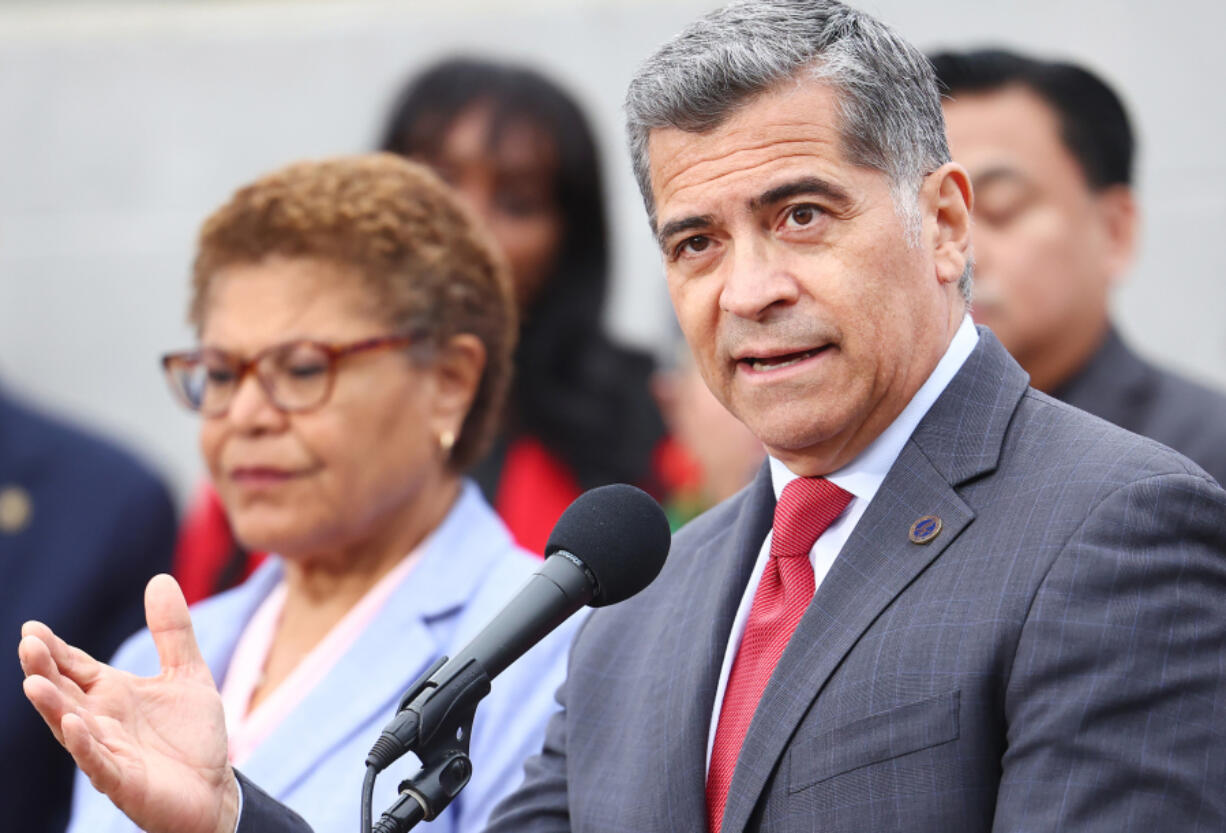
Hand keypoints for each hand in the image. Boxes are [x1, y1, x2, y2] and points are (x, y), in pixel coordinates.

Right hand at [19, 574, 239, 832]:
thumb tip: (160, 578)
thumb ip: (173, 631)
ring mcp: (108, 752)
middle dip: (44, 671)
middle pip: (65, 692)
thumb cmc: (193, 736)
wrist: (215, 790)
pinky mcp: (123, 780)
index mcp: (113, 694)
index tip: (32, 628)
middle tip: (27, 644)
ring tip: (32, 683)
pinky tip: (75, 725)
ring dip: (53, 708)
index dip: (55, 649)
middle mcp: (102, 721)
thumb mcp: (188, 674)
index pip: (75, 667)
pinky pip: (98, 763)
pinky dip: (85, 745)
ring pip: (71, 727)